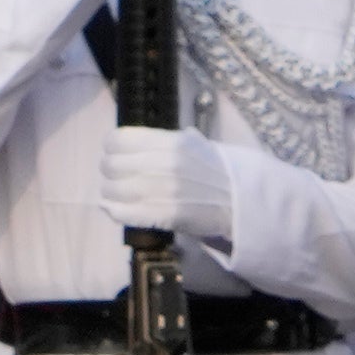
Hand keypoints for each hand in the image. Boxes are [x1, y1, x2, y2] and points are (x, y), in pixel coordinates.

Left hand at [98, 123, 214, 240]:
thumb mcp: (200, 146)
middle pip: (111, 165)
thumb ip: (173, 141)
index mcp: (172, 142)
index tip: (116, 154)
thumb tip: (148, 140)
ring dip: (111, 194)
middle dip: (110, 173)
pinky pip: (123, 212)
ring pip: (112, 190)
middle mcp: (163, 163)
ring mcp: (162, 190)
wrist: (243, 202)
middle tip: (117, 179)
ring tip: (118, 196)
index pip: (119, 139)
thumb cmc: (221, 173)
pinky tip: (116, 209)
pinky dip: (115, 211)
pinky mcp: (162, 214)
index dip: (112, 148)